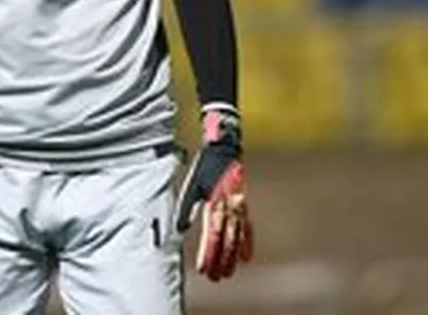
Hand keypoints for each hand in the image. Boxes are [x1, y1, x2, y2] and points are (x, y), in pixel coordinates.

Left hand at [174, 105, 253, 280]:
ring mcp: (239, 207)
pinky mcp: (243, 205)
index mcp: (215, 202)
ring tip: (228, 273)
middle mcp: (230, 207)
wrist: (224, 150)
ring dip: (233, 257)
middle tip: (215, 277)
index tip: (203, 269)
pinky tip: (246, 258)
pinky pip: (248, 228)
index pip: (212, 234)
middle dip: (221, 261)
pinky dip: (247, 243)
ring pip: (238, 238)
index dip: (208, 253)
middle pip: (227, 240)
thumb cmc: (204, 168)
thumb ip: (186, 208)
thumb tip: (179, 230)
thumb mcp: (192, 186)